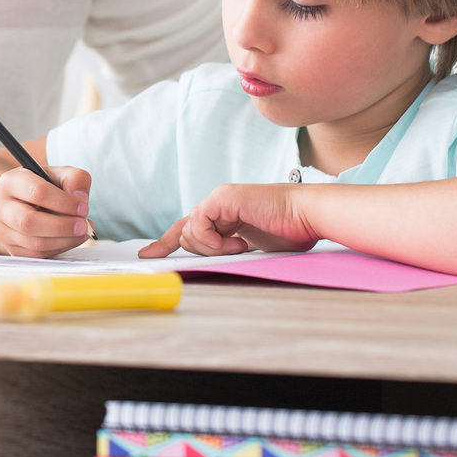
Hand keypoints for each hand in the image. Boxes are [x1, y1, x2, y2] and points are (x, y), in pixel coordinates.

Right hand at [0, 164, 92, 257]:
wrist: (19, 201)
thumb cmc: (42, 186)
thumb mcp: (59, 174)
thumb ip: (75, 179)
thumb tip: (80, 199)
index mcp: (10, 182)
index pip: (37, 193)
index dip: (64, 202)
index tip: (83, 207)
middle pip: (29, 222)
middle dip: (62, 226)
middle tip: (83, 225)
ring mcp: (2, 230)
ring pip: (34, 243)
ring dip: (64, 240)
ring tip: (81, 232)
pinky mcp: (10, 249)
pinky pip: (37, 255)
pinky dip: (58, 249)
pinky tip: (69, 239)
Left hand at [138, 183, 316, 258]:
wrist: (308, 216)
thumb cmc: (290, 232)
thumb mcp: (251, 247)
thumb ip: (227, 249)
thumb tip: (205, 259)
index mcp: (223, 216)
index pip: (187, 228)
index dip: (165, 243)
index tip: (148, 255)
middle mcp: (217, 204)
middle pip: (184, 235)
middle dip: (202, 252)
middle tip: (236, 251)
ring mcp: (219, 199)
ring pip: (189, 233)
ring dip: (213, 248)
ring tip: (241, 246)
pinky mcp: (223, 198)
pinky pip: (198, 224)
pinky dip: (212, 240)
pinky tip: (236, 243)